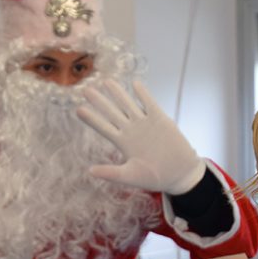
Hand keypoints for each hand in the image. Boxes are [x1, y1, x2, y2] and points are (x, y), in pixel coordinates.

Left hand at [77, 79, 205, 194]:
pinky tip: (135, 83)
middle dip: (99, 101)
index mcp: (123, 142)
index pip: (104, 127)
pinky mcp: (160, 120)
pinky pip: (150, 104)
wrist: (179, 174)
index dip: (92, 118)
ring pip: (129, 104)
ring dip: (118, 93)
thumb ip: (111, 173)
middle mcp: (132, 130)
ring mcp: (145, 123)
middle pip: (112, 112)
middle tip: (86, 89)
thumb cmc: (155, 177)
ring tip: (106, 81)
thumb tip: (90, 171)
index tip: (78, 109)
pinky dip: (143, 94)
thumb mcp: (130, 176)